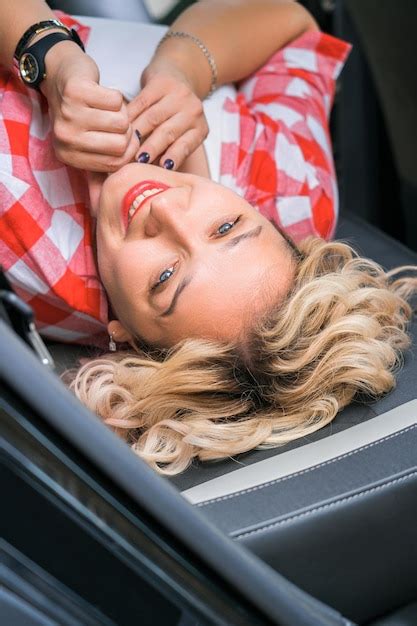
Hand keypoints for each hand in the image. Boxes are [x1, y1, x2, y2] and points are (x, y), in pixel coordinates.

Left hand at [41, 42, 137, 171]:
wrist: (59, 73)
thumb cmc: (80, 112)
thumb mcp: (87, 145)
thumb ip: (98, 172)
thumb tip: (101, 210)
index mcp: (68, 156)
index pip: (115, 164)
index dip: (129, 150)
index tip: (125, 138)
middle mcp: (65, 138)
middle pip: (121, 144)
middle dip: (128, 130)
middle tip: (117, 120)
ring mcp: (68, 114)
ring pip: (122, 122)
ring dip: (123, 112)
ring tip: (109, 108)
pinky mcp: (76, 90)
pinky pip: (116, 100)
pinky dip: (116, 95)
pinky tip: (102, 94)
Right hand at [126, 62, 208, 169]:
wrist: (178, 76)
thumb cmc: (175, 117)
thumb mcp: (180, 135)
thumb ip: (168, 152)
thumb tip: (149, 173)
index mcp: (200, 129)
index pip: (185, 146)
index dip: (173, 156)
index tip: (161, 168)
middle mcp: (193, 111)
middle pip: (168, 133)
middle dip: (151, 148)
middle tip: (136, 161)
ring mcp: (179, 95)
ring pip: (153, 118)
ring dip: (136, 134)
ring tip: (123, 146)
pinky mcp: (162, 83)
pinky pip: (141, 102)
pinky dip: (129, 116)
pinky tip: (120, 126)